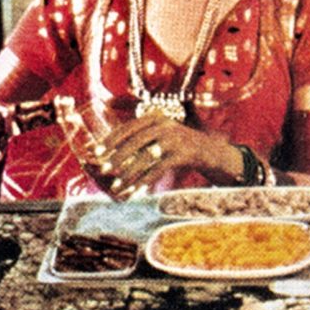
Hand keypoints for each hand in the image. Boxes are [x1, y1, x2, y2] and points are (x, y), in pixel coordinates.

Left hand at [94, 112, 242, 197]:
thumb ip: (141, 140)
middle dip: (117, 156)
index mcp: (156, 118)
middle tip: (104, 169)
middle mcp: (165, 125)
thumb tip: (112, 153)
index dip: (111, 139)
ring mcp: (175, 140)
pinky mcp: (182, 155)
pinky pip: (158, 170)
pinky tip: (135, 191)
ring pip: (145, 157)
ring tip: (117, 185)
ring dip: (128, 174)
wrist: (211, 151)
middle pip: (135, 141)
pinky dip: (144, 181)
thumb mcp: (161, 135)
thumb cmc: (179, 145)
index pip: (128, 127)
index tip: (98, 151)